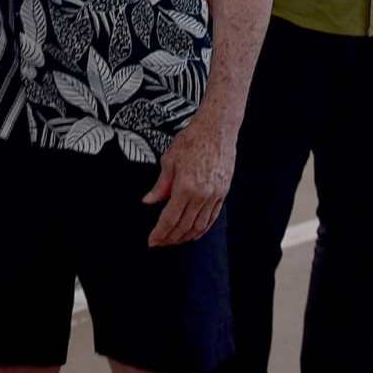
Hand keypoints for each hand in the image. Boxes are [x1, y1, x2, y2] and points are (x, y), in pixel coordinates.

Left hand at [142, 115, 234, 246]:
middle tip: (160, 243)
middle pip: (184, 226)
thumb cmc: (192, 140)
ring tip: (174, 240)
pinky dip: (202, 229)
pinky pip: (212, 218)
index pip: (170, 219)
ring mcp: (214, 196)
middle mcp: (201, 195)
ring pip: (199, 226)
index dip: (160, 233)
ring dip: (186, 237)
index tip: (152, 241)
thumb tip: (148, 201)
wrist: (217, 129)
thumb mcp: (169, 160)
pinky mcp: (223, 193)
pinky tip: (194, 232)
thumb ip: (160, 185)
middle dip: (171, 238)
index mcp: (185, 187)